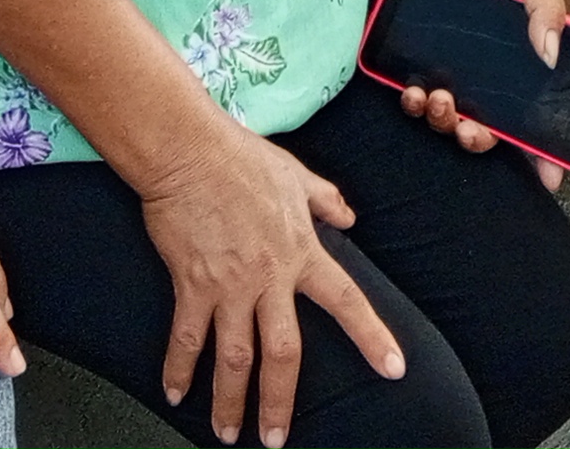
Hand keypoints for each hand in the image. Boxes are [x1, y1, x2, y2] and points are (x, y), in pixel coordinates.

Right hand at [130, 118, 403, 446]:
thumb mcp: (295, 174)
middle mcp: (270, 277)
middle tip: (275, 439)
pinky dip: (180, 369)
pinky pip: (187, 338)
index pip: (346, 301)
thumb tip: (349, 217)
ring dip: (230, 402)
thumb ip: (325, 199)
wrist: (188, 149)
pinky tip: (176, 393)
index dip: (372, 337)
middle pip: (283, 354)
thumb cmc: (241, 156)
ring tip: (228, 435)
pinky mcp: (192, 284)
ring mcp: (230, 285)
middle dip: (279, 402)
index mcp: (302, 251)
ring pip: (235, 358)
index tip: (394, 369)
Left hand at [386, 0, 569, 187]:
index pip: (537, 123)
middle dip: (480, 142)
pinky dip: (414, 105)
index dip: (545, 156)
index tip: (549, 178)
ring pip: (451, 122)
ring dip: (445, 123)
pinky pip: (416, 101)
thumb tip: (551, 54)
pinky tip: (413, 91)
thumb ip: (547, 8)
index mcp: (521, 70)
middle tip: (473, 130)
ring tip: (440, 101)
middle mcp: (489, 81)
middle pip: (491, 134)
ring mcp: (454, 76)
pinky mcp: (420, 65)